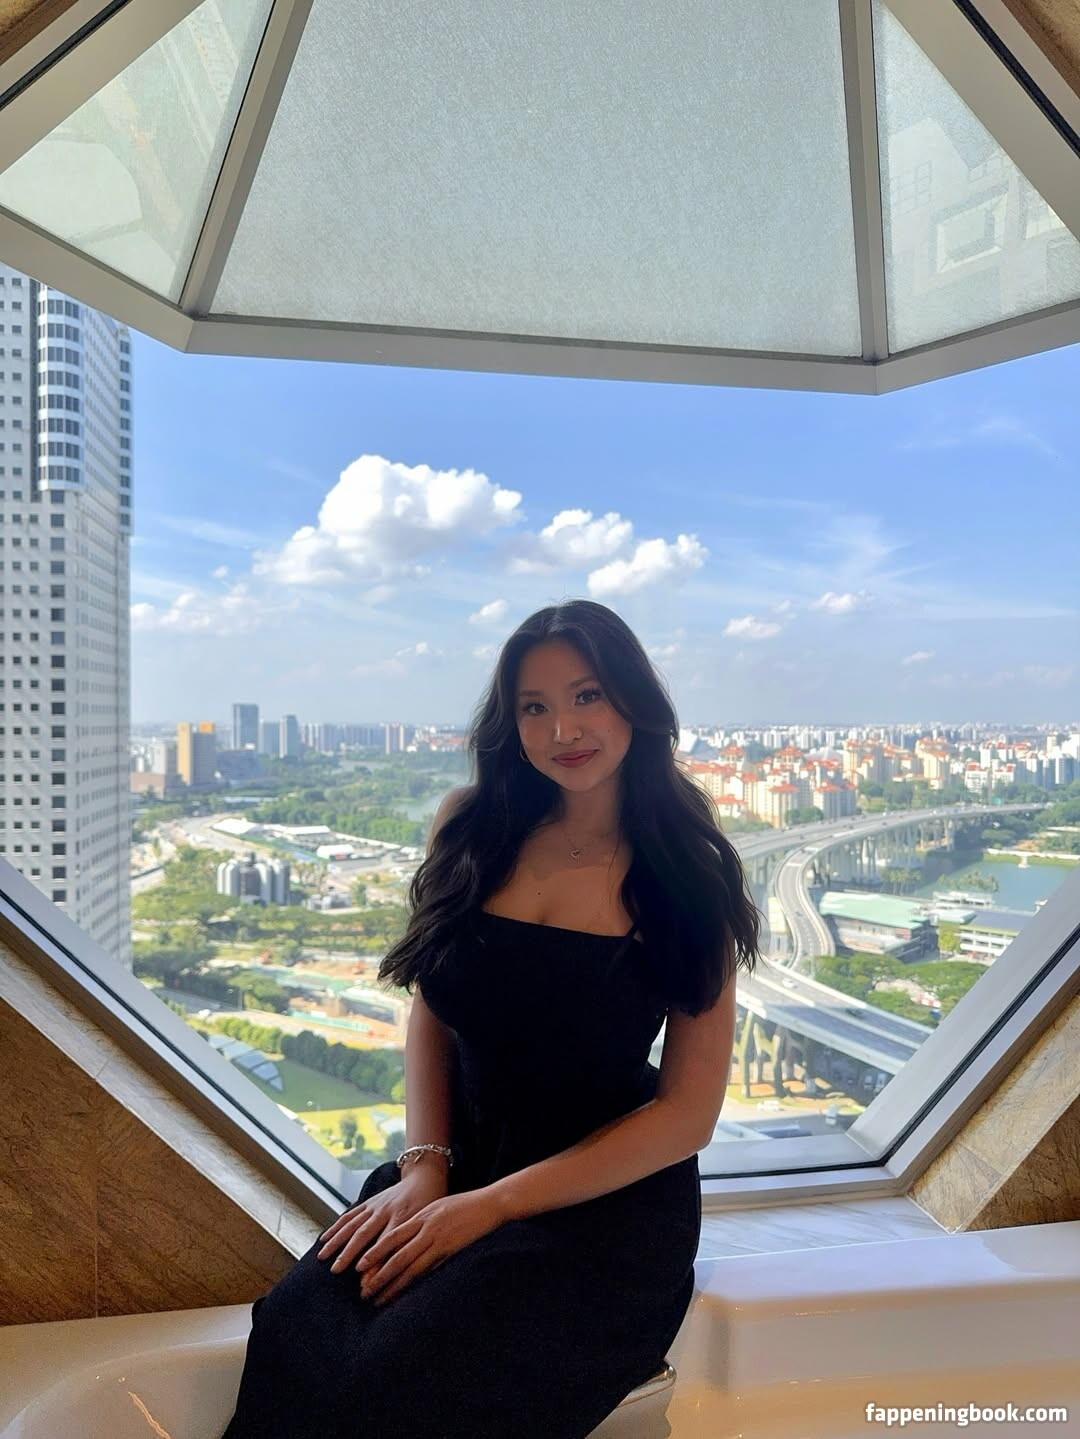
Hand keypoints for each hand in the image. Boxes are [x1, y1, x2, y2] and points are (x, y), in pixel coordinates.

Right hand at [317, 1166, 447, 1275]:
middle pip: (364, 1233)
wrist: (424, 1178)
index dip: (374, 1260)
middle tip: (335, 1271)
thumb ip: (409, 1247)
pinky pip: (349, 1215)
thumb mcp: (426, 1227)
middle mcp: (386, 1210)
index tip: (362, 1280)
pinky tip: (324, 1238)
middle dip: (348, 1253)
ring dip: (336, 1241)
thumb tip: (394, 1274)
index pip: (386, 1243)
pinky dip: (336, 1226)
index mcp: (403, 1217)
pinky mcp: (368, 1202)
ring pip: (352, 1224)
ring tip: (322, 1257)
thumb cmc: (429, 1208)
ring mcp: (375, 1205)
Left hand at [353, 1189, 506, 1305]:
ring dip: (393, 1285)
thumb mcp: (437, 1207)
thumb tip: (404, 1237)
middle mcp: (426, 1228)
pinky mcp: (452, 1250)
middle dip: (378, 1275)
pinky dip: (416, 1283)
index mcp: (421, 1216)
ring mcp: (439, 1240)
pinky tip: (407, 1295)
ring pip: (410, 1267)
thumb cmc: (464, 1205)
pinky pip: (430, 1270)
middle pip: (397, 1256)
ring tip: (379, 1299)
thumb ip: (421, 1221)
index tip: (359, 1268)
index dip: (374, 1253)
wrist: (490, 1202)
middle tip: (363, 1292)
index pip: (392, 1238)